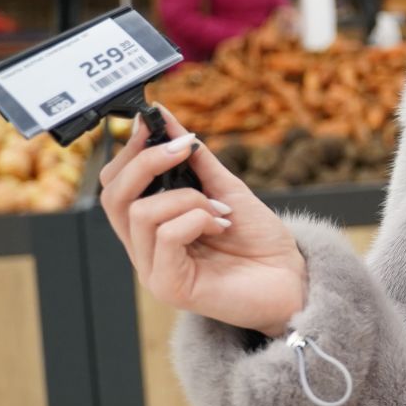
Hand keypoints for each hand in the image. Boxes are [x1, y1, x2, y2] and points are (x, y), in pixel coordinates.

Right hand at [99, 105, 306, 334]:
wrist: (292, 280)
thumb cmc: (260, 242)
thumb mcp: (227, 189)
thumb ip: (195, 160)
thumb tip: (165, 119)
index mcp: (153, 226)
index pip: (115, 186)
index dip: (129, 151)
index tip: (153, 122)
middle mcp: (145, 248)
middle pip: (112, 197)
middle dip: (145, 163)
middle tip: (183, 150)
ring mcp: (153, 269)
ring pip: (140, 213)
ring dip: (186, 198)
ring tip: (219, 209)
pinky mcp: (169, 287)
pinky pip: (167, 236)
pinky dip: (196, 219)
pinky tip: (220, 225)